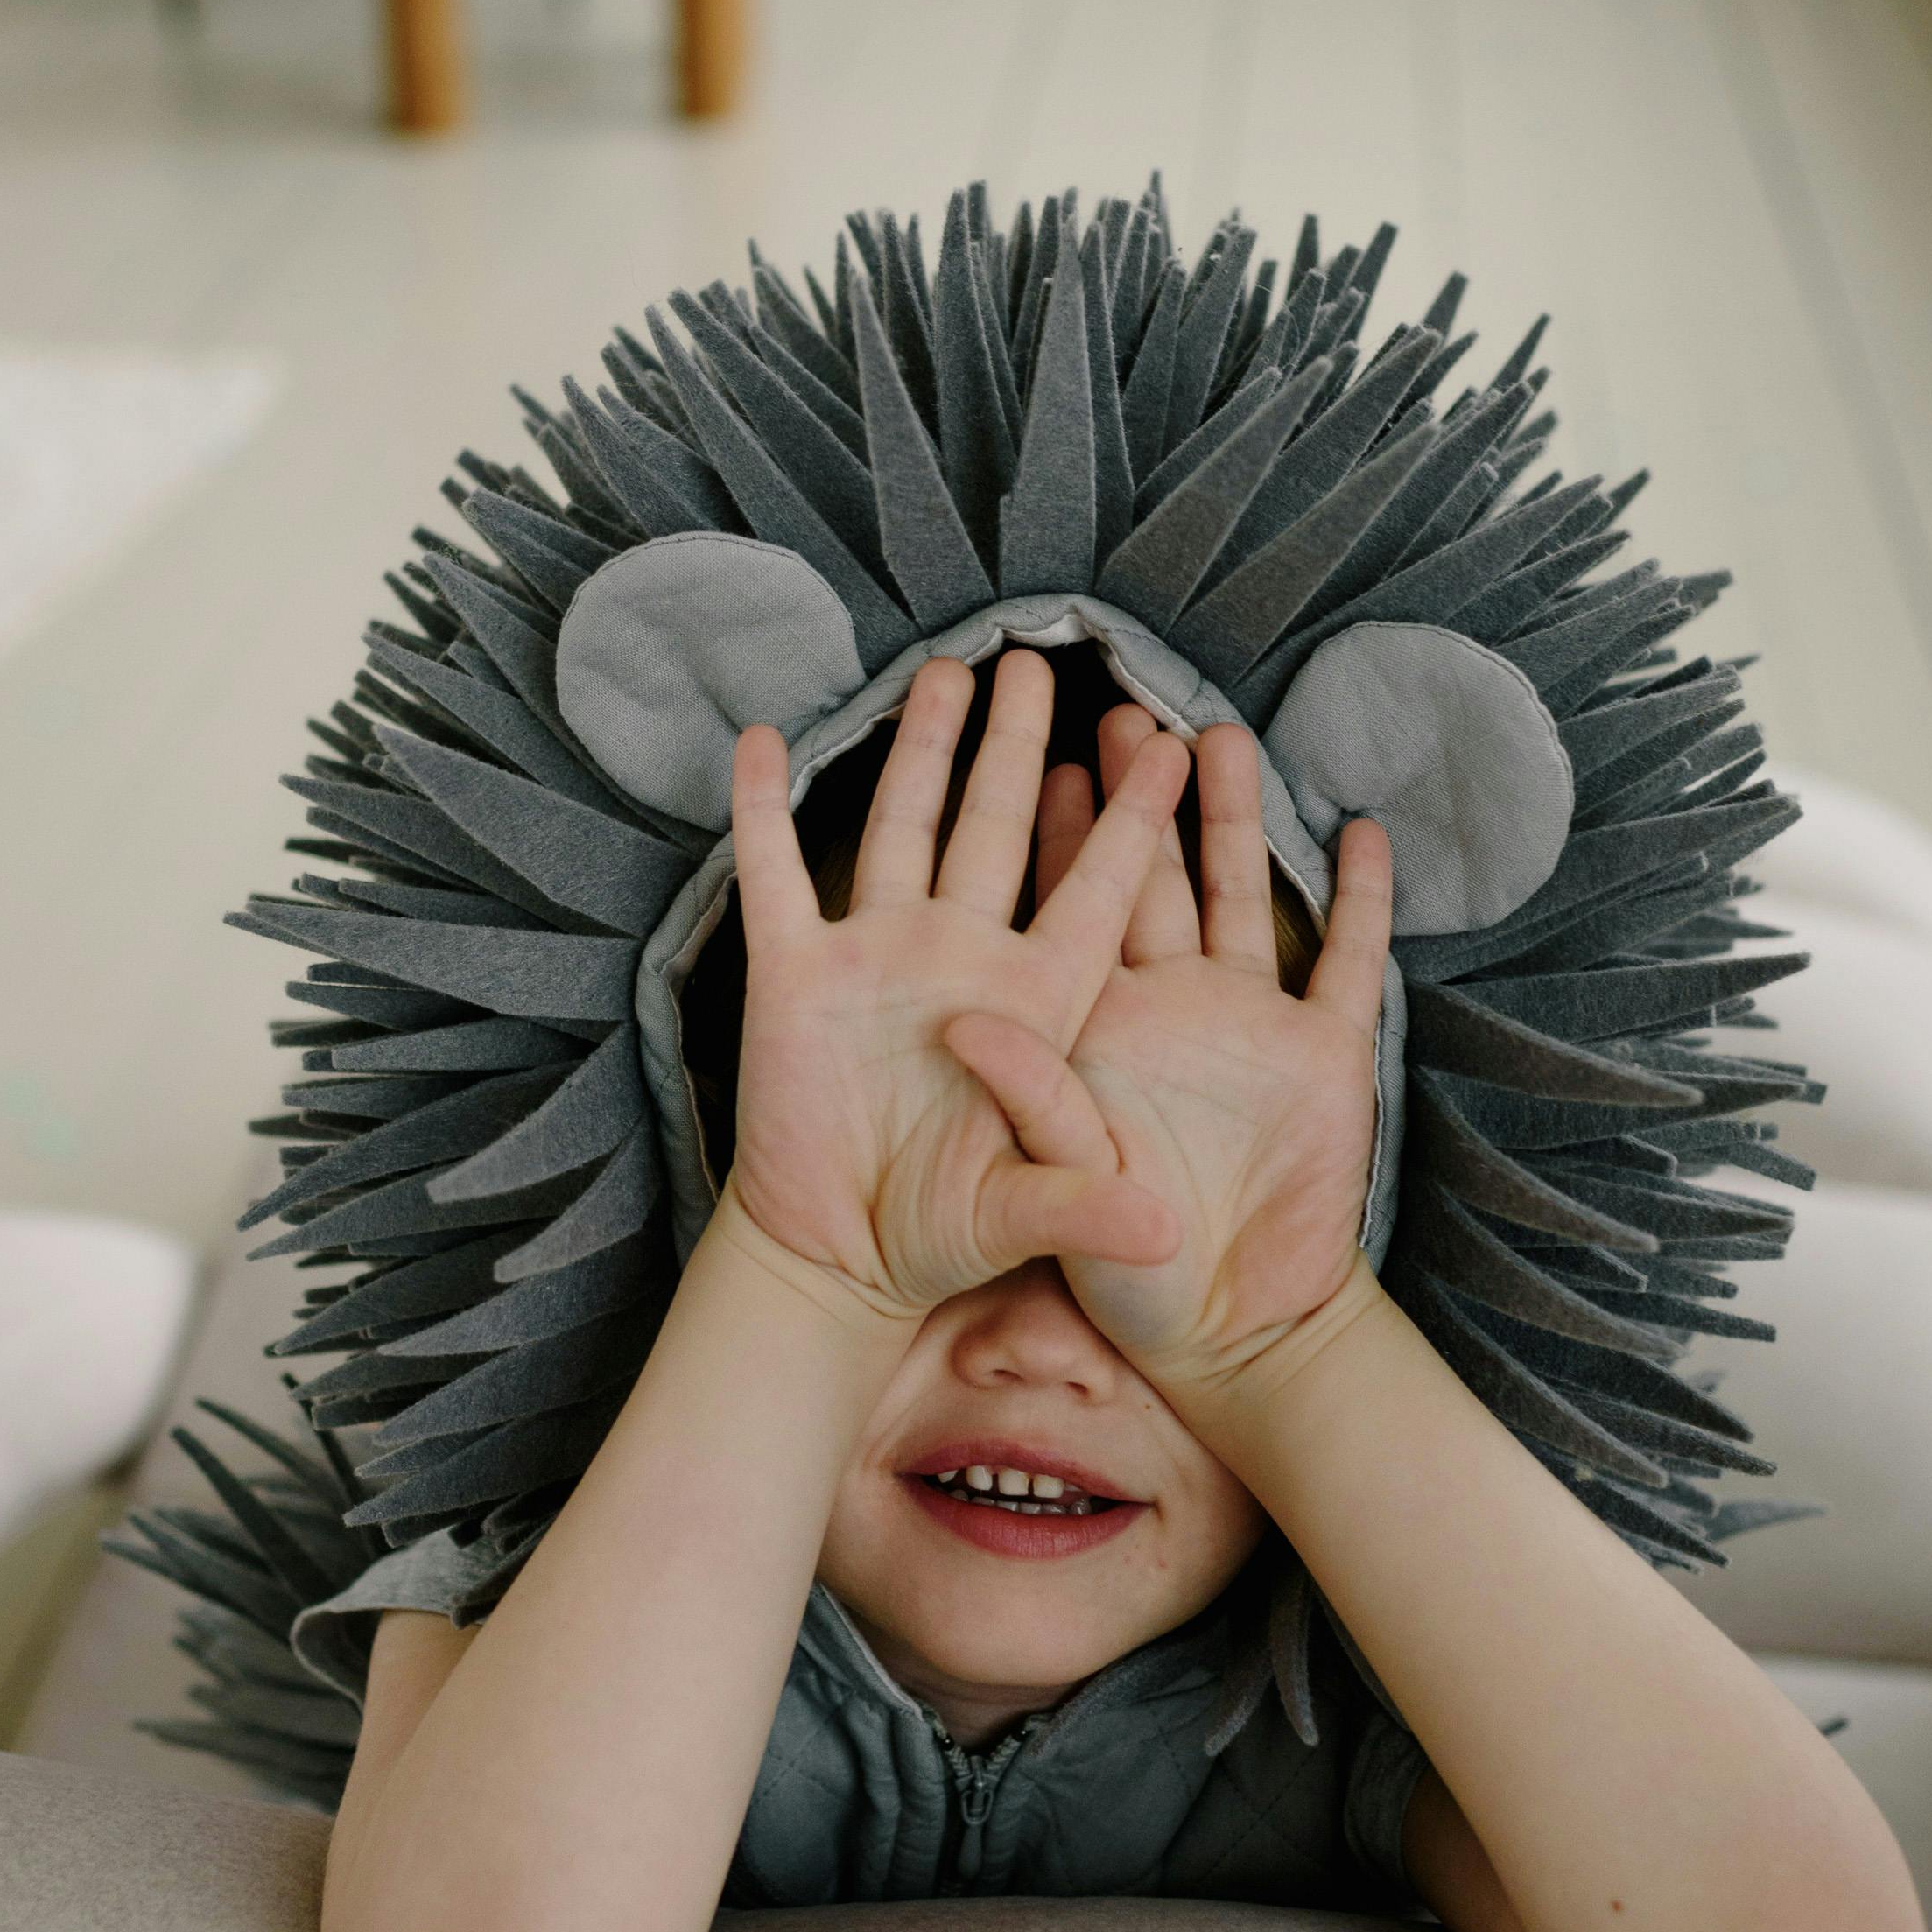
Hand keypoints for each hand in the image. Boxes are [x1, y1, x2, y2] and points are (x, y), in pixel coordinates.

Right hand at [726, 654, 1189, 1324]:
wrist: (831, 1262)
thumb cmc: (936, 1237)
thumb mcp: (1018, 1218)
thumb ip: (1083, 1210)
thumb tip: (1167, 1234)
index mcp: (1031, 1004)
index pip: (1094, 895)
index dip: (1129, 824)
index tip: (1168, 749)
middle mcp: (959, 959)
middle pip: (998, 827)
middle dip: (1021, 747)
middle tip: (1044, 669)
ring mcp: (875, 956)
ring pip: (904, 823)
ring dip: (922, 748)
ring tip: (948, 670)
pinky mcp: (792, 973)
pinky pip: (775, 872)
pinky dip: (762, 808)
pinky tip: (766, 740)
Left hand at [942, 706, 1391, 1399]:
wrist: (1225, 1336)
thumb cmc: (1120, 1276)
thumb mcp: (1052, 1190)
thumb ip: (1024, 1103)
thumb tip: (962, 1026)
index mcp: (1093, 1028)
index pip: (1074, 907)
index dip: (1071, 832)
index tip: (1057, 752)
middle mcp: (1166, 1007)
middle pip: (1149, 876)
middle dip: (1137, 793)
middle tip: (1120, 706)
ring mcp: (1247, 1024)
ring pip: (1239, 892)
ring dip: (1233, 818)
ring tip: (1223, 736)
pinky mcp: (1324, 1056)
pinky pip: (1347, 961)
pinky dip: (1359, 901)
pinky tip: (1361, 833)